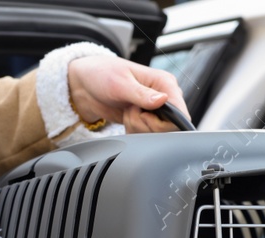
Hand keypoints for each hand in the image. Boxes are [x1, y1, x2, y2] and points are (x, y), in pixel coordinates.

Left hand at [66, 54, 190, 134]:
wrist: (85, 85)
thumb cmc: (102, 74)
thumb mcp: (120, 83)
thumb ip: (142, 94)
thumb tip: (163, 99)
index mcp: (164, 82)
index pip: (180, 111)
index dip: (164, 121)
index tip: (144, 116)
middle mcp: (163, 96)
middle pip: (169, 127)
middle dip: (146, 125)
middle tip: (130, 112)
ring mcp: (154, 110)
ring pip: (156, 134)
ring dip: (137, 127)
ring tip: (126, 112)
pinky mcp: (145, 120)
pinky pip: (146, 135)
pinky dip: (134, 131)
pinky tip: (125, 119)